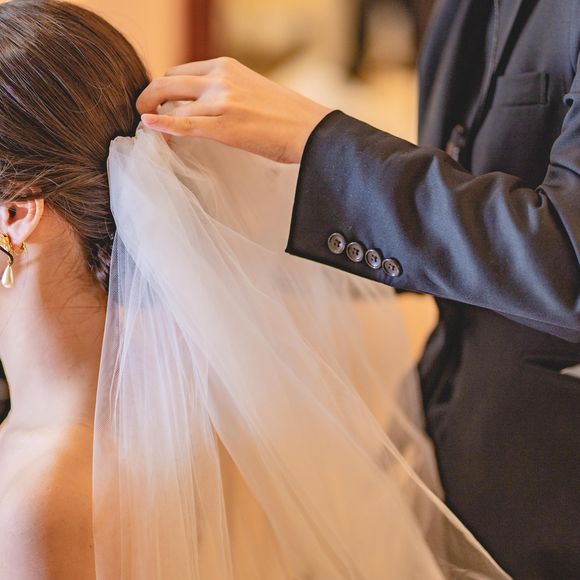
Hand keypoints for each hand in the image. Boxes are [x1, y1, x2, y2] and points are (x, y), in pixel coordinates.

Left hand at [136, 57, 332, 163]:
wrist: (310, 129)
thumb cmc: (286, 115)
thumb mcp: (252, 88)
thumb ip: (226, 90)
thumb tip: (207, 105)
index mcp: (225, 66)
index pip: (180, 71)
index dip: (167, 88)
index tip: (163, 103)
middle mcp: (219, 79)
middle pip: (167, 82)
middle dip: (149, 95)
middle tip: (142, 111)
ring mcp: (220, 102)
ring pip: (172, 105)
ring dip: (156, 116)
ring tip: (152, 132)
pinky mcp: (223, 126)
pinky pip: (183, 124)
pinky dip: (162, 125)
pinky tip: (148, 126)